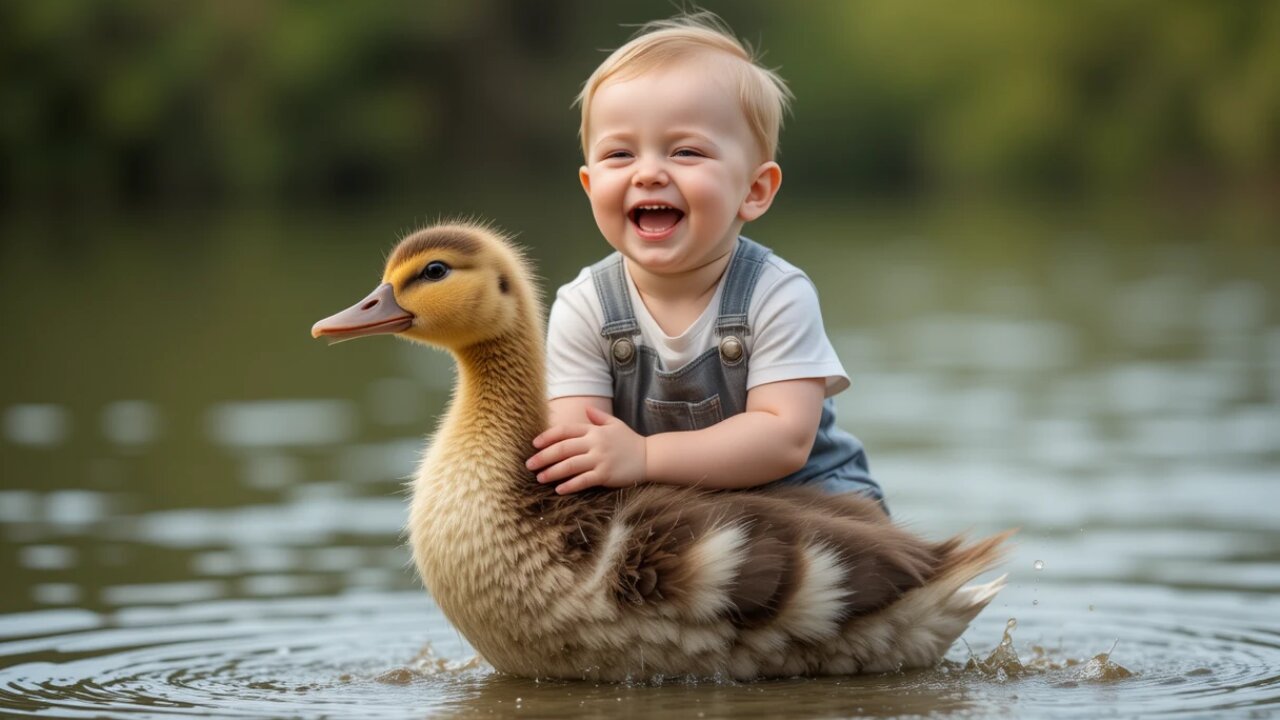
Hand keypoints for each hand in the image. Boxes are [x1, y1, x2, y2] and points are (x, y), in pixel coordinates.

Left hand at [526, 405, 646, 493]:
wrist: (649, 457)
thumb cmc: (629, 441)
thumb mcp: (615, 424)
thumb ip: (598, 416)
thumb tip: (585, 408)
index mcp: (594, 430)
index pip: (565, 431)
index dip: (548, 437)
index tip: (534, 444)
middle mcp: (595, 443)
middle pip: (563, 449)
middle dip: (544, 457)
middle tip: (529, 464)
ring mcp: (600, 459)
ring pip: (570, 465)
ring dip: (553, 472)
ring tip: (540, 478)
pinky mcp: (606, 475)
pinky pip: (584, 480)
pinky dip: (570, 485)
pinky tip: (559, 489)